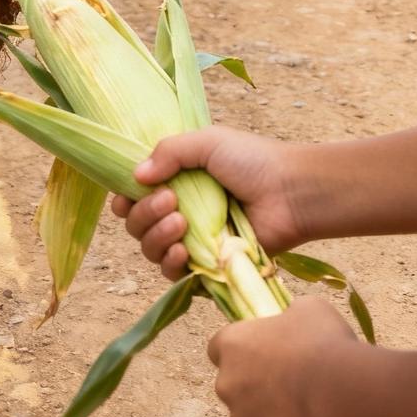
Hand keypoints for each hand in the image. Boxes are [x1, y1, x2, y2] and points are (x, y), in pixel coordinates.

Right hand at [110, 126, 302, 279]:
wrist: (291, 194)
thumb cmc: (254, 162)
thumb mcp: (207, 142)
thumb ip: (168, 151)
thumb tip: (135, 176)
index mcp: (175, 179)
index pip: (133, 193)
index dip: (124, 195)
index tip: (131, 190)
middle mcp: (178, 209)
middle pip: (135, 222)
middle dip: (144, 212)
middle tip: (171, 200)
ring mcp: (191, 239)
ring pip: (148, 248)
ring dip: (155, 236)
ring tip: (181, 223)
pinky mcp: (207, 265)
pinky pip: (171, 273)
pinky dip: (169, 263)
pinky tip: (181, 251)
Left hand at [209, 296, 354, 416]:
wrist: (338, 390)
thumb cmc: (322, 341)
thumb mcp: (307, 309)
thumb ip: (288, 316)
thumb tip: (291, 320)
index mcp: (232, 343)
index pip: (218, 348)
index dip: (240, 353)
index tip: (262, 356)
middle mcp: (227, 383)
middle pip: (234, 387)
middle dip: (254, 389)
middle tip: (289, 388)